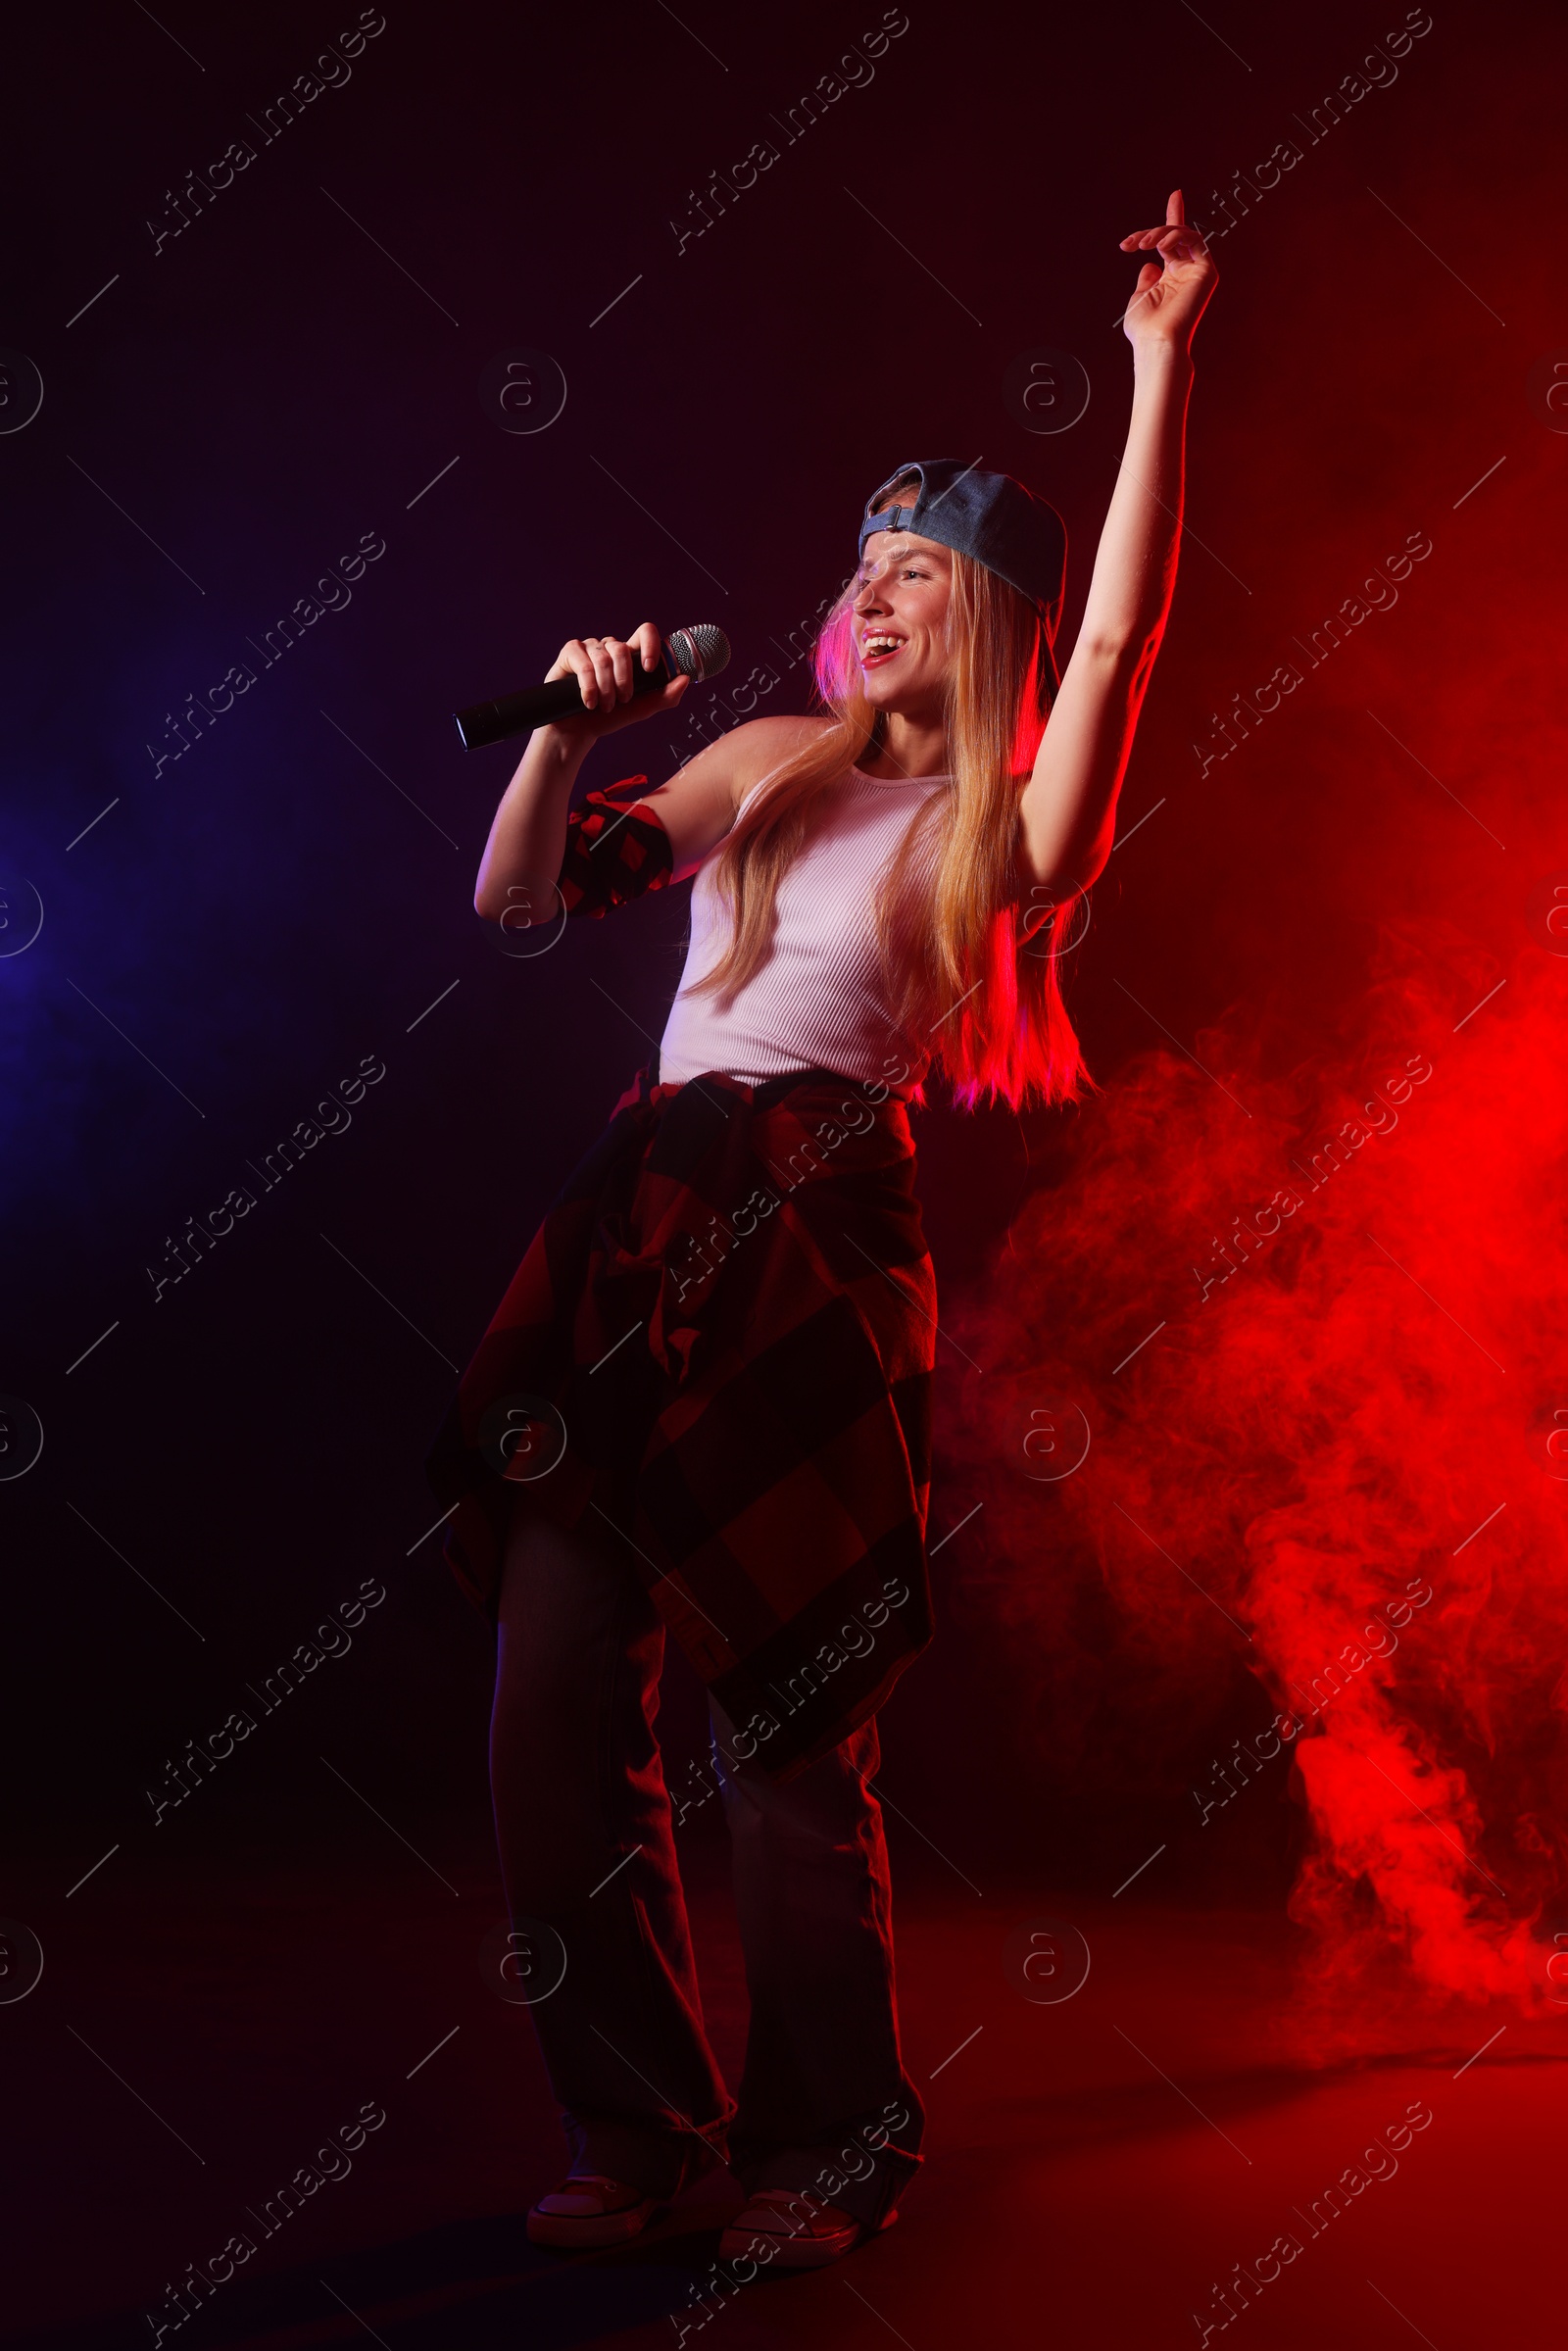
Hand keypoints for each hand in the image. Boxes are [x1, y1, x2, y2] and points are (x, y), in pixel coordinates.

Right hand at [542, 619, 690, 739]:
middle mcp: (609, 648)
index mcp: (630, 656)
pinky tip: (588, 702)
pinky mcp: (570, 653)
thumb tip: (685, 679)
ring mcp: (589, 648)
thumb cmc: (609, 718)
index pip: (645, 632)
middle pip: (622, 649)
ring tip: (604, 706)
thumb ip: (665, 696)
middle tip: (621, 701)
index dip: (650, 645)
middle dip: (623, 681)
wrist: (579, 731)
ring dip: (605, 688)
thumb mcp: (642, 709)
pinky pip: (583, 663)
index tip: (649, 668)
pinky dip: (588, 687)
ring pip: (603, 659)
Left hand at [1119, 188, 1216, 352]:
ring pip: (1184, 234)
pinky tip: (1158, 244)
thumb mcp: (1140, 298)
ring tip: (1142, 245)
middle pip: (1175, 235)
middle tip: (1133, 242)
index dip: (1174, 216)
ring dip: (1161, 232)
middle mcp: (1187, 273)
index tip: (1175, 194)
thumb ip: (1147, 278)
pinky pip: (1195, 239)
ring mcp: (1198, 271)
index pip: (1173, 242)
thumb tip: (1150, 263)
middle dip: (1152, 231)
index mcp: (1172, 278)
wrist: (1157, 342)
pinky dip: (1176, 235)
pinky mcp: (1207, 272)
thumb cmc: (1145, 328)